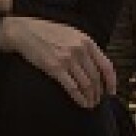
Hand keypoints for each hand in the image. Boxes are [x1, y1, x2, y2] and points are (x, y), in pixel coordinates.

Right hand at [0, 16, 116, 108]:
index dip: (111, 81)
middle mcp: (80, 50)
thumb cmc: (45, 32)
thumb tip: (93, 63)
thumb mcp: (71, 34)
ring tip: (90, 104)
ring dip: (90, 97)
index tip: (111, 91)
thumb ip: (84, 47)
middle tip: (98, 100)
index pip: (106, 65)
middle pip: (96, 77)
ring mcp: (67, 59)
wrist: (23, 31)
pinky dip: (79, 97)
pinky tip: (82, 103)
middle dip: (99, 92)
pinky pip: (72, 87)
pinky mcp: (54, 68)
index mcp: (86, 41)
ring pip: (86, 84)